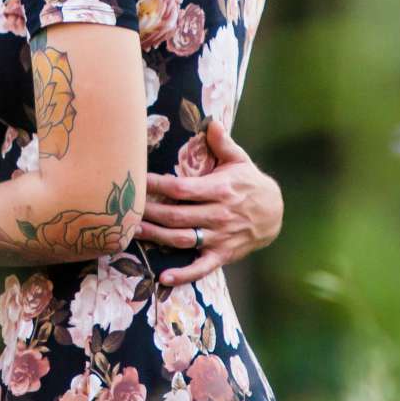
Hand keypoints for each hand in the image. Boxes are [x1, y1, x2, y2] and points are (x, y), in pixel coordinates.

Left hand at [141, 118, 282, 285]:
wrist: (275, 213)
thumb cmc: (249, 183)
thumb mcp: (239, 160)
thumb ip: (222, 143)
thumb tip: (211, 121)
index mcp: (220, 190)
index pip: (181, 189)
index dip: (157, 185)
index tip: (137, 180)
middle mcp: (219, 215)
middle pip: (177, 215)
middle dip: (149, 212)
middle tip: (124, 208)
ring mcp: (220, 237)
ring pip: (182, 239)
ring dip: (156, 237)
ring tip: (133, 231)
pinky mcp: (222, 255)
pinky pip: (201, 268)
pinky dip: (183, 274)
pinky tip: (163, 278)